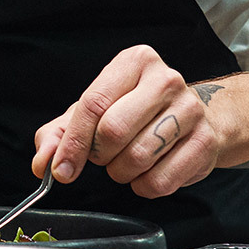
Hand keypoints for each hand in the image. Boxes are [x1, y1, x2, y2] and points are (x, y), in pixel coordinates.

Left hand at [31, 45, 227, 197]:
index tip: (62, 169)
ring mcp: (190, 110)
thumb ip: (59, 133)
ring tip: (128, 162)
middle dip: (100, 156)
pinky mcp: (205, 142)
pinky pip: (160, 181)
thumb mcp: (94, 112)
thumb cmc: (137, 112)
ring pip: (137, 158)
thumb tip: (42, 162)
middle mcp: (166, 79)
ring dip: (122, 172)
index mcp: (135, 62)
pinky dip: (144, 186)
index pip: (93, 104)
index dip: (73, 142)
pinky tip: (149, 172)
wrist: (196, 118)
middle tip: (105, 157)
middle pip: (114, 130)